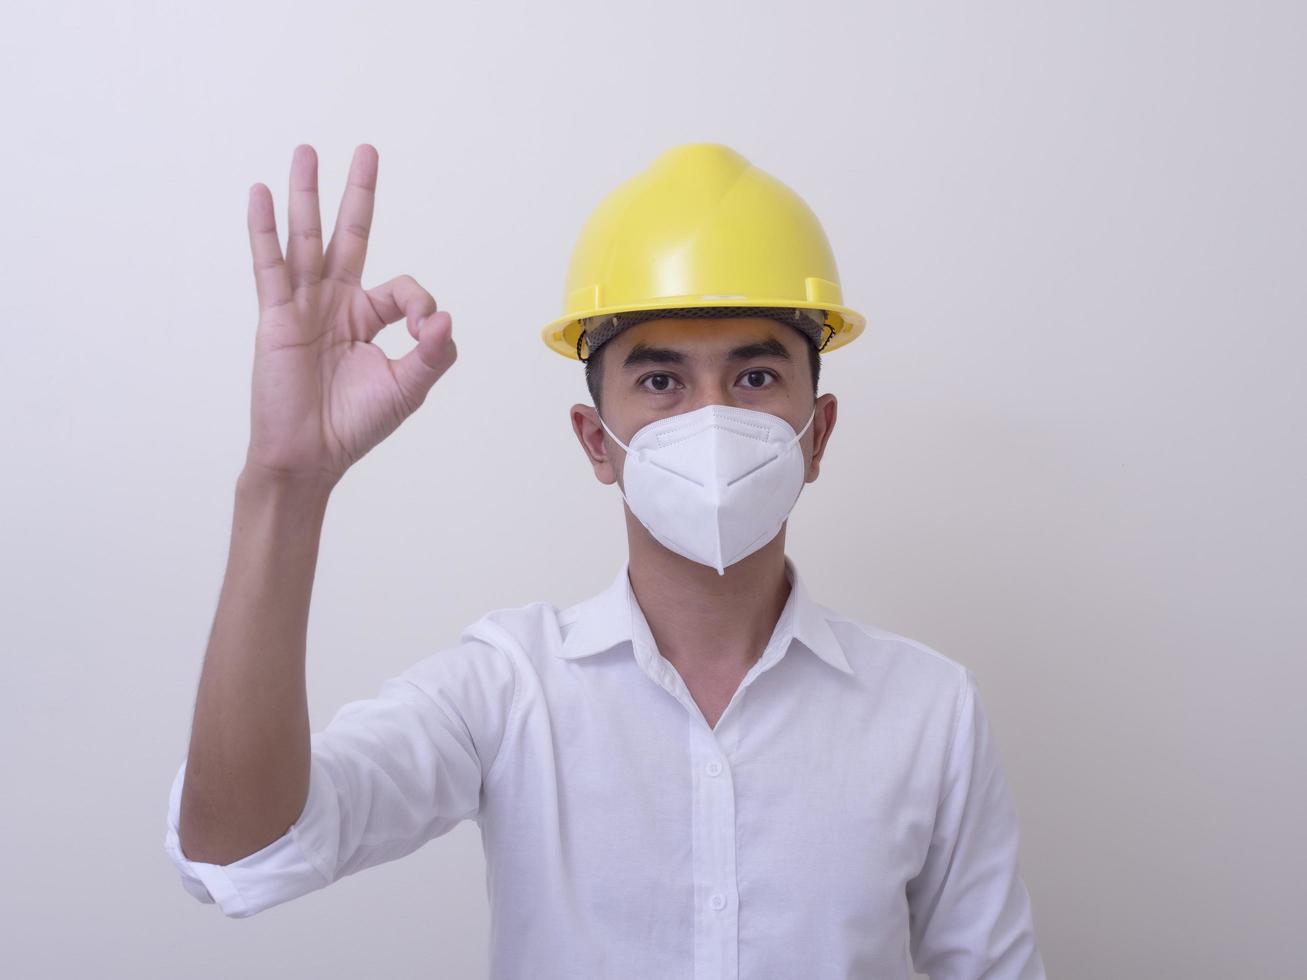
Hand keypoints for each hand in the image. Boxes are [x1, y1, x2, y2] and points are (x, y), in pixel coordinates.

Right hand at [242, 144, 456, 487]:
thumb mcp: (408, 388)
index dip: (422, 304)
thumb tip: (446, 316)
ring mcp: (304, 306)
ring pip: (307, 239)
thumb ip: (432, 352)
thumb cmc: (355, 425)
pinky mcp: (277, 317)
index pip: (404, 288)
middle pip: (350, 236)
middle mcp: (336, 304)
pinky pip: (270, 266)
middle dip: (357, 194)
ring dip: (307, 195)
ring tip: (306, 151)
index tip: (426, 331)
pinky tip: (260, 193)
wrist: (310, 456)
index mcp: (369, 318)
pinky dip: (265, 230)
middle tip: (366, 150)